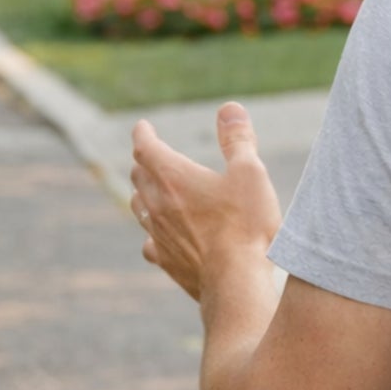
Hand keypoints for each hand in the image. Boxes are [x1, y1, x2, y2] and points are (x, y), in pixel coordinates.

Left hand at [130, 102, 282, 300]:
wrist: (234, 281)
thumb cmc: (245, 224)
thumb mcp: (250, 172)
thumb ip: (238, 139)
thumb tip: (229, 108)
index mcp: (174, 176)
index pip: (146, 147)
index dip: (143, 134)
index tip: (143, 127)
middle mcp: (158, 204)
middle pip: (140, 177)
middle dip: (144, 162)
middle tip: (149, 156)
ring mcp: (159, 235)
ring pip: (140, 209)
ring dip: (143, 194)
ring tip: (149, 190)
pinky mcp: (166, 261)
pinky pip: (150, 243)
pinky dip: (152, 233)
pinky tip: (158, 238)